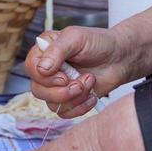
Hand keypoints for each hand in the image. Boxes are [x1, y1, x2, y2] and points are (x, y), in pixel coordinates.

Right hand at [25, 25, 146, 117]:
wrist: (120, 57)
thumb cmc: (98, 42)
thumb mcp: (76, 38)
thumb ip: (57, 51)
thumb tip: (41, 69)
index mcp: (44, 51)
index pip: (31, 68)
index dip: (46, 77)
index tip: (65, 76)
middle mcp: (47, 70)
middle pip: (38, 90)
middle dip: (62, 91)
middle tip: (82, 81)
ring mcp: (57, 87)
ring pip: (52, 104)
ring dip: (75, 97)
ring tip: (90, 82)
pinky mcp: (69, 100)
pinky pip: (65, 113)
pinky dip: (80, 107)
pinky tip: (92, 95)